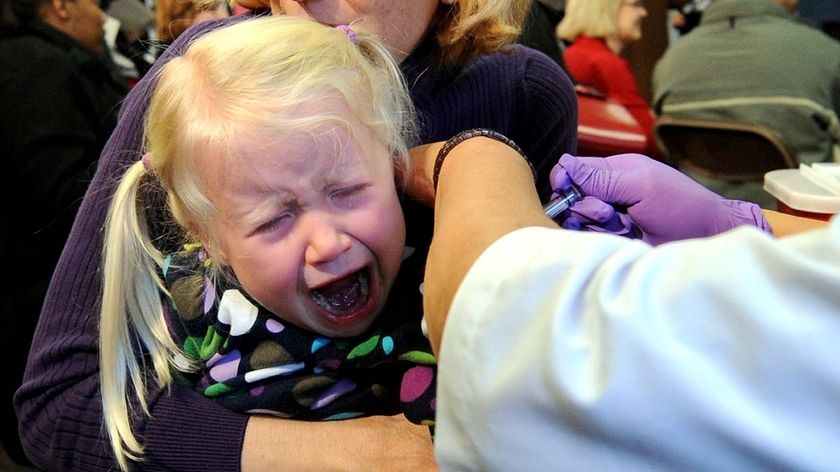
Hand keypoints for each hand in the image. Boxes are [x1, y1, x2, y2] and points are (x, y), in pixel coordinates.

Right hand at [551, 153, 770, 244]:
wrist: (706, 239)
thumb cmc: (681, 206)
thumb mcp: (640, 184)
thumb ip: (600, 177)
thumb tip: (563, 164)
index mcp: (614, 171)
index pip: (572, 169)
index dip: (564, 180)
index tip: (566, 190)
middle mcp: (608, 194)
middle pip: (572, 198)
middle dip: (587, 207)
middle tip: (612, 213)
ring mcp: (610, 219)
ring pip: (579, 221)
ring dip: (597, 225)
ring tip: (623, 227)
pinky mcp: (613, 240)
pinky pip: (591, 239)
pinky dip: (602, 239)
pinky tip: (623, 238)